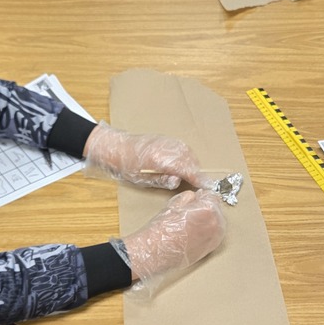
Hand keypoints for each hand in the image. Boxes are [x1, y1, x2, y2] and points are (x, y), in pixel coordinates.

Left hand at [83, 122, 213, 189]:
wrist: (116, 147)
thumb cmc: (126, 166)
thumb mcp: (140, 179)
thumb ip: (161, 180)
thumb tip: (177, 181)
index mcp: (158, 158)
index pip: (184, 168)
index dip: (197, 177)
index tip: (207, 185)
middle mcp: (165, 147)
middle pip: (189, 159)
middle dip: (196, 172)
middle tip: (200, 185)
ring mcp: (166, 141)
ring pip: (188, 152)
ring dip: (193, 164)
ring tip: (193, 177)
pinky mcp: (166, 139)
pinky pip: (182, 147)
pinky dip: (187, 157)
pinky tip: (185, 165)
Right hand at [113, 189, 225, 296]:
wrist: (157, 251)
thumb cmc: (163, 230)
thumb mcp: (174, 204)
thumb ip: (188, 198)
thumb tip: (194, 197)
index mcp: (207, 209)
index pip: (213, 196)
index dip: (203, 196)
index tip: (198, 198)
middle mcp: (215, 224)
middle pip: (217, 209)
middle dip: (207, 207)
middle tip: (193, 210)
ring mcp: (214, 238)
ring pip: (217, 223)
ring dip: (209, 220)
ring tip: (192, 222)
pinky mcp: (211, 249)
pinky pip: (215, 235)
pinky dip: (208, 231)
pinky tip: (195, 232)